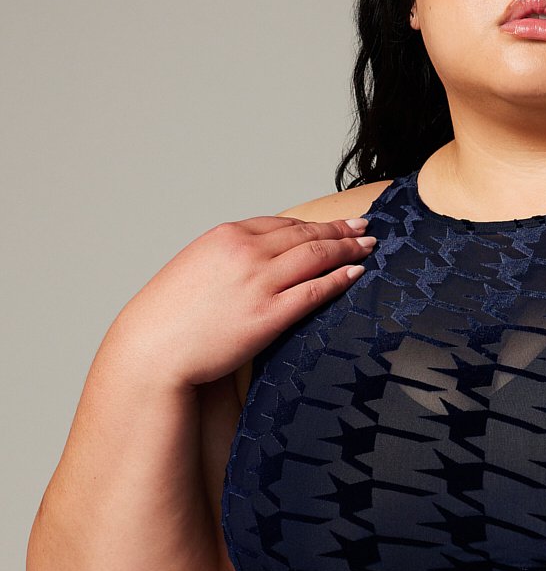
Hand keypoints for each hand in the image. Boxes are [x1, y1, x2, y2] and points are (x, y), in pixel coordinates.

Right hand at [112, 211, 377, 388]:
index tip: (336, 223)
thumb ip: (228, 259)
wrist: (153, 347)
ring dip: (347, 249)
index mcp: (226, 237)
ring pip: (316, 257)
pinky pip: (314, 291)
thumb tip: (255, 261)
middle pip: (305, 235)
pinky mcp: (268, 315)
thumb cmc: (170, 316)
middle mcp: (246, 253)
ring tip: (368, 246)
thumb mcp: (197, 269)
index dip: (314, 223)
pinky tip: (357, 274)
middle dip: (340, 230)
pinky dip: (339, 279)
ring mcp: (258, 283)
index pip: (282, 223)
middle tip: (365, 227)